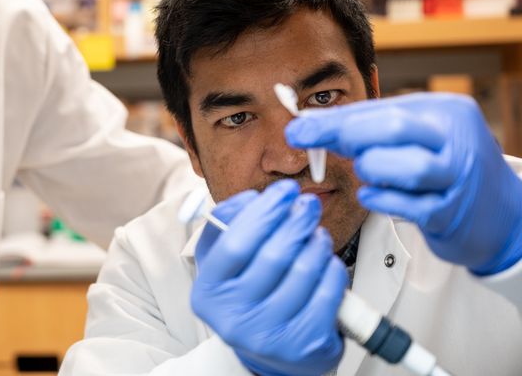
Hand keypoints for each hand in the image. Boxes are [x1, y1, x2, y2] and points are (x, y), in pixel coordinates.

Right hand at [192, 180, 347, 375]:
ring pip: (303, 271)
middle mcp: (233, 317)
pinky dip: (332, 270)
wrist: (268, 350)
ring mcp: (268, 335)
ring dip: (317, 243)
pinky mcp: (302, 344)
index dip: (265, 211)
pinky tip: (327, 262)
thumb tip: (255, 198)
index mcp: (208, 291)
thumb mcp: (225, 259)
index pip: (235, 242)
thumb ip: (230, 221)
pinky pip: (327, 293)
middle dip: (297, 221)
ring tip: (317, 235)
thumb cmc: (248, 294)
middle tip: (308, 205)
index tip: (284, 190)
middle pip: (273, 255)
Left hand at [286, 92, 521, 274]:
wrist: (500, 215)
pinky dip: (381, 199)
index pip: (383, 109)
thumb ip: (368, 128)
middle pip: (396, 128)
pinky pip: (409, 206)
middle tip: (320, 146)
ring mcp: (458, 178)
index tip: (298, 128)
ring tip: (366, 172)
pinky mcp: (452, 213)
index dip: (335, 119)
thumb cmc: (443, 169)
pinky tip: (371, 195)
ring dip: (372, 169)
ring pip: (408, 167)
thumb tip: (311, 125)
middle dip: (347, 136)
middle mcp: (456, 139)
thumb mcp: (414, 137)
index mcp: (444, 112)